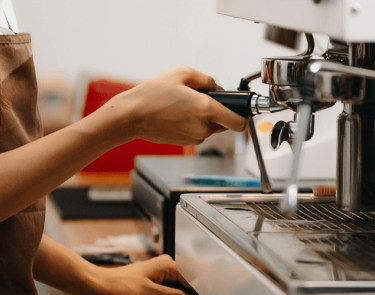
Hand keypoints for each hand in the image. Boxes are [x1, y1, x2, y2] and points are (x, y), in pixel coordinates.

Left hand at [90, 255, 197, 294]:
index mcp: (169, 265)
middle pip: (189, 282)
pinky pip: (171, 290)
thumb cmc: (123, 287)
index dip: (203, 292)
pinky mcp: (154, 282)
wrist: (100, 286)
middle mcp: (167, 266)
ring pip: (181, 287)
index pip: (194, 279)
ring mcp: (160, 273)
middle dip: (196, 294)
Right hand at [106, 65, 246, 145]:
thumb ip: (207, 79)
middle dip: (218, 112)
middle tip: (201, 100)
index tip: (241, 112)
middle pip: (224, 123)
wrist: (132, 116)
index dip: (243, 117)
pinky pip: (197, 132)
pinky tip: (177, 114)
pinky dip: (192, 124)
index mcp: (206, 109)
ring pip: (210, 127)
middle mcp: (203, 127)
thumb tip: (217, 87)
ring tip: (183, 105)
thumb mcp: (182, 73)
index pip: (238, 123)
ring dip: (204, 118)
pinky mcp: (185, 143)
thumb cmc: (153, 95)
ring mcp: (194, 137)